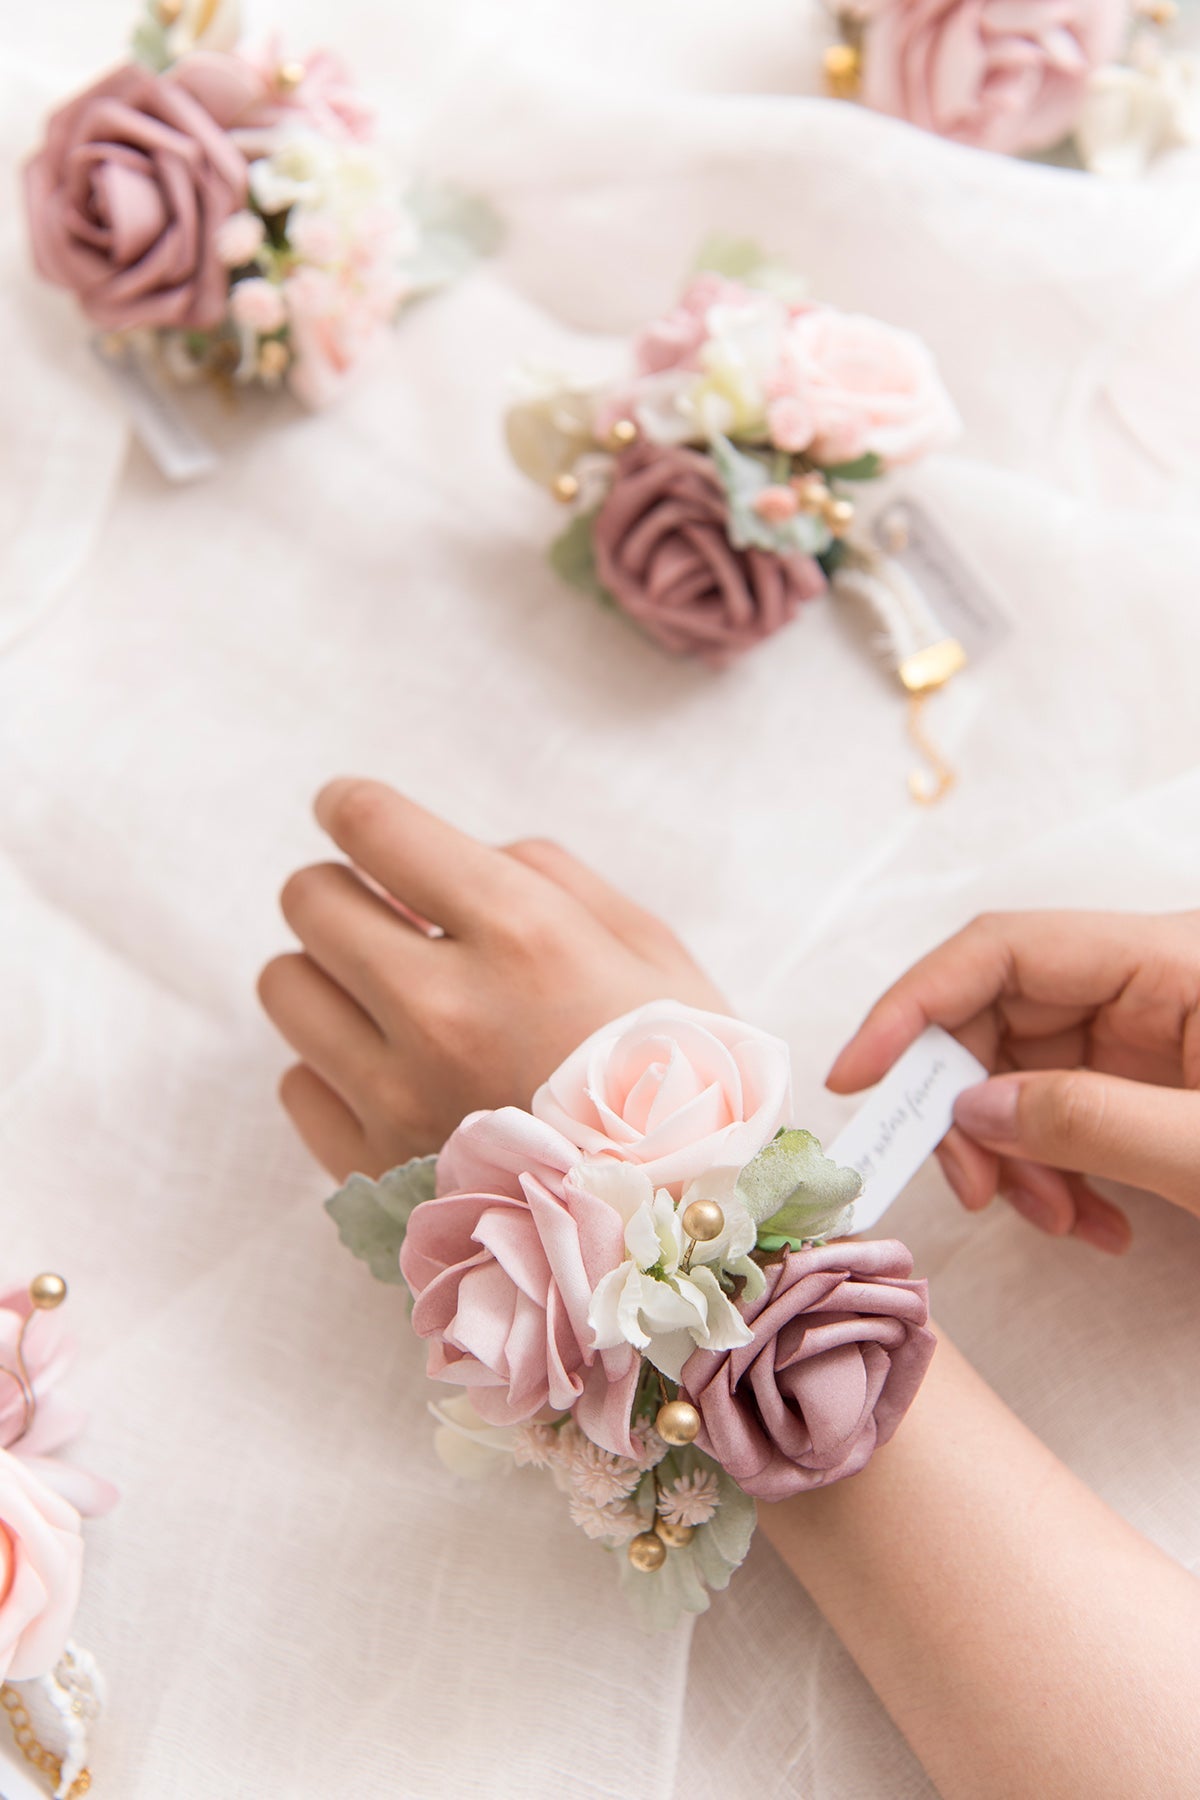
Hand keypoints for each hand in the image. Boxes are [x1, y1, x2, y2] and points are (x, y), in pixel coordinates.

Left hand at [258, 779, 724, 1178]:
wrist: (688, 1242)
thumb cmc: (685, 1084)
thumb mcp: (651, 951)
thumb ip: (549, 878)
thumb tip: (459, 856)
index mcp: (522, 935)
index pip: (374, 827)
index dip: (352, 806)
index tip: (352, 811)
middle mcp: (442, 1009)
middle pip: (309, 900)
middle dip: (345, 891)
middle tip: (391, 917)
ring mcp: (395, 1097)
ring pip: (286, 986)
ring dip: (331, 977)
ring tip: (396, 1003)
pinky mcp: (371, 1171)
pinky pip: (297, 1081)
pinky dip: (334, 1067)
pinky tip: (398, 1077)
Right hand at [826, 910, 1199, 1251]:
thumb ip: (1089, 1120)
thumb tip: (974, 1111)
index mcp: (1168, 957)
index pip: (1001, 950)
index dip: (913, 1008)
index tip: (856, 1079)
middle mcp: (1141, 978)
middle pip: (996, 1015)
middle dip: (969, 1110)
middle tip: (976, 1188)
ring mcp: (1144, 1028)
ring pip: (1018, 1072)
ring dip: (1012, 1155)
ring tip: (1059, 1219)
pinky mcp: (1144, 1077)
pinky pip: (1059, 1109)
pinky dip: (1054, 1171)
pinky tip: (1093, 1222)